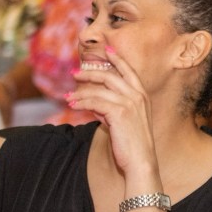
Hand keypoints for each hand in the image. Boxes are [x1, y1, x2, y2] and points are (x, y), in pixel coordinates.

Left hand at [65, 49, 155, 177]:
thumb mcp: (125, 121)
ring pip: (99, 90)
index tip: (106, 49)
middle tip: (75, 74)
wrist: (141, 162)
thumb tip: (94, 103)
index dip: (117, 58)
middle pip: (109, 76)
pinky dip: (82, 103)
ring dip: (80, 92)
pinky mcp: (119, 112)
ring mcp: (129, 103)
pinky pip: (95, 102)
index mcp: (142, 95)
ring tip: (68, 97)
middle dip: (90, 73)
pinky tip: (73, 106)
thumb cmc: (133, 144)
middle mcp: (137, 96)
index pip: (128, 71)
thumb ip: (111, 109)